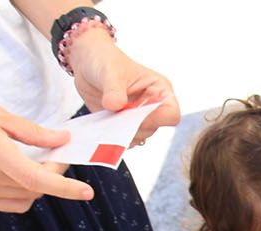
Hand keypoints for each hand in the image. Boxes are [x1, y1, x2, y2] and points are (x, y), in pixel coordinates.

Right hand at [0, 97, 91, 211]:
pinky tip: (20, 173)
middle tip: (55, 153)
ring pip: (29, 197)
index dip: (64, 187)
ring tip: (33, 160)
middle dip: (54, 174)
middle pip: (38, 187)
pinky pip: (16, 203)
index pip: (36, 178)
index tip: (87, 191)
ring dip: (40, 184)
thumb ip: (33, 133)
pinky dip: (26, 191)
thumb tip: (63, 141)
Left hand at [66, 29, 180, 145]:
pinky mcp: (126, 125)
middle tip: (114, 109)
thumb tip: (114, 105)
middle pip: (152, 129)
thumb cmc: (105, 60)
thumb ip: (114, 90)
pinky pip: (125, 139)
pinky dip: (113, 135)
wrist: (88, 65)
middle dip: (132, 123)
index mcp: (160, 90)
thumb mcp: (109, 71)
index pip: (171, 115)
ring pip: (138, 136)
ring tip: (108, 111)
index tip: (133, 110)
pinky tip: (105, 120)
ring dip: (121, 129)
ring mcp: (140, 118)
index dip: (154, 118)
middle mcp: (154, 106)